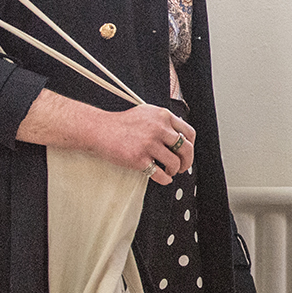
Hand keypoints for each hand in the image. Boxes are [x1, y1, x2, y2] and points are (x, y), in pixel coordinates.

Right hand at [18, 91, 196, 183]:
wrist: (100, 130)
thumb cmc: (122, 123)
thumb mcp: (146, 113)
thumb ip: (164, 122)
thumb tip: (181, 137)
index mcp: (163, 116)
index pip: (189, 132)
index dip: (191, 145)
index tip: (186, 152)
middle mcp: (158, 128)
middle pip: (186, 148)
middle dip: (187, 161)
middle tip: (182, 166)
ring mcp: (149, 144)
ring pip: (175, 162)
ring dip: (175, 170)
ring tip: (170, 171)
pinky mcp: (139, 159)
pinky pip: (160, 174)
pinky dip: (165, 179)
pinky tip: (163, 178)